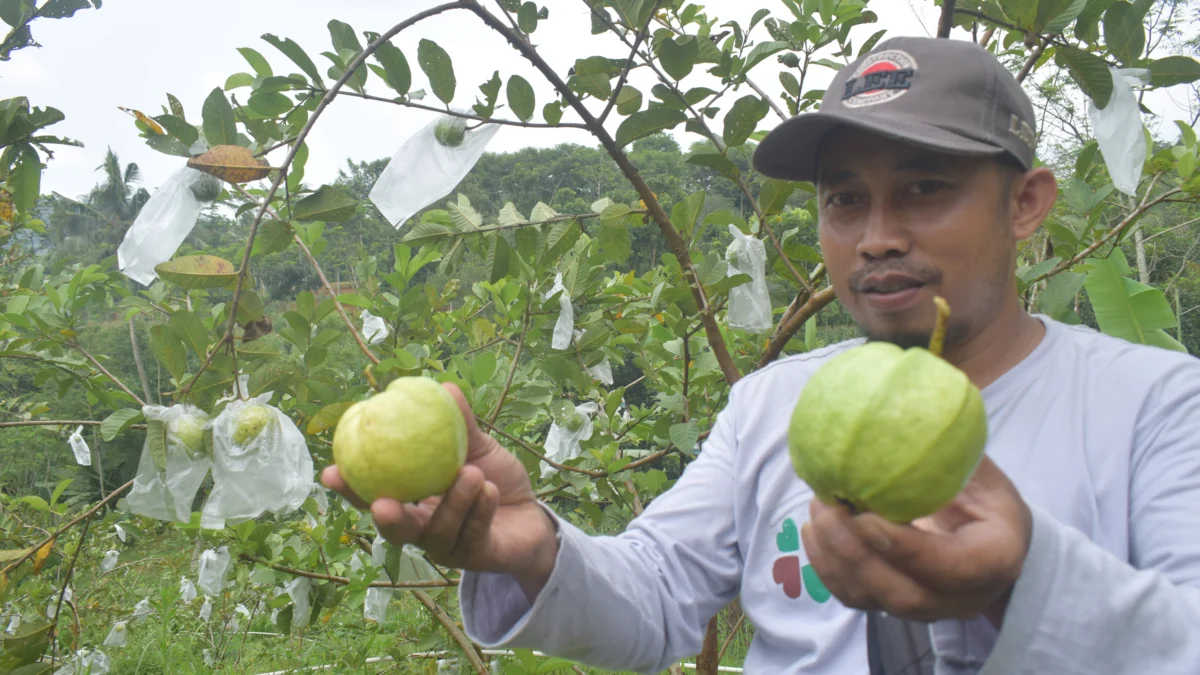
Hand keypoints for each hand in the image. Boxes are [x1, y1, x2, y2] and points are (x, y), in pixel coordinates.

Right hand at [321, 382, 558, 601]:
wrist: (532, 516)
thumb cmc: (494, 481)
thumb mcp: (478, 449)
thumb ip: (460, 425)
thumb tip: (445, 386)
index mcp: (414, 500)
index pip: (374, 495)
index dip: (350, 487)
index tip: (330, 472)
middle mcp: (423, 528)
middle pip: (394, 529)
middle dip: (385, 517)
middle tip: (383, 502)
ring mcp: (448, 548)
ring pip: (437, 532)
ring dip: (453, 502)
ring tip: (469, 473)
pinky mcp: (476, 558)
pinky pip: (472, 535)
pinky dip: (480, 510)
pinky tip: (490, 491)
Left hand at [800, 455, 1032, 627]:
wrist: (990, 537)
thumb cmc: (983, 494)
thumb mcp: (982, 468)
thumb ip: (950, 448)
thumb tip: (911, 394)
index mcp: (994, 557)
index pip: (952, 566)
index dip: (905, 548)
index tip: (865, 516)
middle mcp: (962, 596)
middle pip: (904, 595)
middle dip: (856, 554)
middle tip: (827, 507)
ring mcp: (928, 607)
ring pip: (873, 600)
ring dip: (835, 557)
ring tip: (818, 509)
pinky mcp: (895, 606)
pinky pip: (854, 598)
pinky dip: (827, 567)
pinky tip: (814, 530)